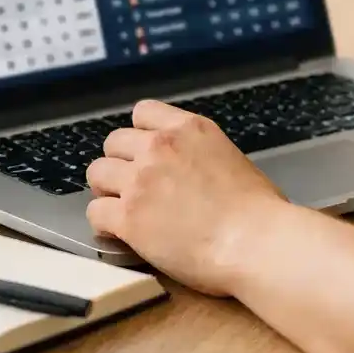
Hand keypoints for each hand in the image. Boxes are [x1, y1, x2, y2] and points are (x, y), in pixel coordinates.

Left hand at [86, 100, 288, 295]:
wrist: (254, 240)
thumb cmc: (258, 210)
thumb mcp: (231, 158)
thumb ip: (201, 155)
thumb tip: (192, 173)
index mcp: (189, 129)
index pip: (143, 112)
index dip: (141, 134)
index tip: (147, 153)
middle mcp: (160, 147)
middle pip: (113, 142)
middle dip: (121, 162)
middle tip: (134, 186)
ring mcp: (140, 180)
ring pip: (97, 172)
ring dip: (107, 189)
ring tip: (124, 209)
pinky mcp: (127, 216)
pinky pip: (95, 212)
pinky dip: (104, 223)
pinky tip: (121, 233)